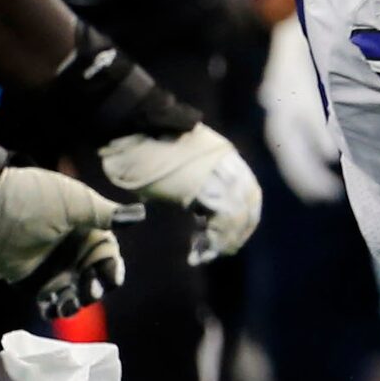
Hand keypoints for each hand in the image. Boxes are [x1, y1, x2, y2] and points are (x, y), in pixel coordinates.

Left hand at [0, 163, 142, 318]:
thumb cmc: (36, 198)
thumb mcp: (76, 203)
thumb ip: (107, 214)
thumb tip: (141, 215)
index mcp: (89, 231)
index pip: (109, 257)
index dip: (113, 268)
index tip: (112, 276)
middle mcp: (74, 252)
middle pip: (96, 280)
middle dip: (96, 288)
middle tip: (89, 289)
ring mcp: (54, 268)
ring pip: (76, 295)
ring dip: (78, 303)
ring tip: (69, 304)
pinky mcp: (33, 282)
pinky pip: (50, 303)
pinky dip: (55, 310)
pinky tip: (54, 309)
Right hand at [101, 124, 262, 263]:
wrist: (131, 125)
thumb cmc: (142, 146)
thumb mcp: (177, 168)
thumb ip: (195, 186)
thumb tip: (200, 210)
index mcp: (223, 157)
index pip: (248, 192)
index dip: (242, 218)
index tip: (227, 237)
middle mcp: (226, 163)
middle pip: (248, 204)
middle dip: (237, 232)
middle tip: (221, 251)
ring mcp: (217, 171)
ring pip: (236, 216)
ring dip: (223, 241)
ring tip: (205, 255)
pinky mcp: (203, 184)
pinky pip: (220, 221)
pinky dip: (211, 243)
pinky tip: (197, 255)